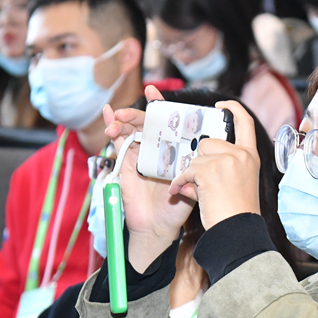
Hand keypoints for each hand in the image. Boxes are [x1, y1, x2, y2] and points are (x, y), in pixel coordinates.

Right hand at [103, 86, 194, 270]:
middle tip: (142, 100)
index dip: (163, 106)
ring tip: (121, 114)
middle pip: (148, 122)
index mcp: (173, 150)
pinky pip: (118, 142)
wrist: (158, 226)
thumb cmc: (178, 206)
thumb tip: (209, 146)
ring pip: (131, 128)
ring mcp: (139, 154)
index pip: (168, 123)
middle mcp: (156, 149)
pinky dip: (112, 127)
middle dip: (143, 109)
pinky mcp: (125, 163)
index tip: (156, 91)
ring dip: (125, 117)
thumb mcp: (193, 181)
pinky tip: (107, 114)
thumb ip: (198, 165)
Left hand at [169, 101, 260, 230]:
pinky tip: (180, 192)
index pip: (245, 122)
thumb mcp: (238, 182)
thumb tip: (195, 161)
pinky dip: (180, 183)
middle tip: (204, 183)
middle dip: (200, 161)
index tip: (221, 105)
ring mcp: (226, 160)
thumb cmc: (236, 213)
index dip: (233, 108)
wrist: (236, 231)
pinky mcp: (209, 170)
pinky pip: (186, 171)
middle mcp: (241, 154)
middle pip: (208, 143)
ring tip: (197, 193)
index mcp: (250, 156)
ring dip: (191, 175)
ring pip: (195, 159)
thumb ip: (223, 166)